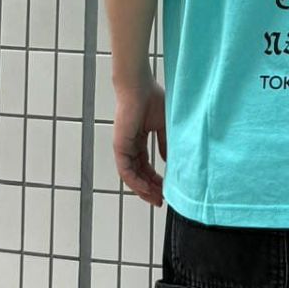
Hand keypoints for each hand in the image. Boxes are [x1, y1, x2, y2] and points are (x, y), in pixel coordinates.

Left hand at [113, 78, 167, 206]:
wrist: (139, 87)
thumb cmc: (152, 99)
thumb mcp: (164, 126)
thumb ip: (165, 144)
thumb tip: (169, 161)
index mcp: (139, 140)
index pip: (146, 166)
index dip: (155, 179)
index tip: (166, 189)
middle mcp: (130, 146)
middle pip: (139, 174)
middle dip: (150, 188)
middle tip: (161, 200)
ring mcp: (123, 147)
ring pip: (132, 176)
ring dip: (143, 189)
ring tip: (156, 198)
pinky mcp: (119, 146)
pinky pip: (126, 170)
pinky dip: (136, 181)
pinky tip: (146, 189)